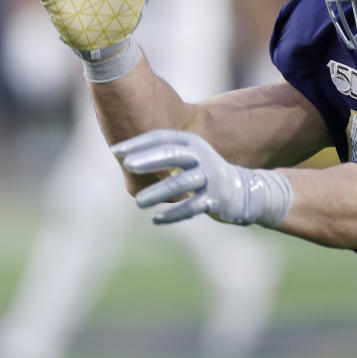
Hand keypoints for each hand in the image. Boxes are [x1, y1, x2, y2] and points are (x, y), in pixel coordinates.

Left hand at [111, 129, 292, 227]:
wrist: (240, 190)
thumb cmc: (202, 172)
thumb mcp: (185, 157)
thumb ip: (161, 154)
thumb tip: (121, 155)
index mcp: (191, 142)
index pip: (162, 138)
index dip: (138, 143)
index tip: (116, 150)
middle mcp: (202, 156)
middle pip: (173, 154)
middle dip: (150, 159)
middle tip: (128, 165)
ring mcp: (210, 177)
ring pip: (181, 183)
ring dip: (158, 192)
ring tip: (138, 202)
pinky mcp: (215, 199)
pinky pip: (191, 207)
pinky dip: (173, 214)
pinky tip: (156, 219)